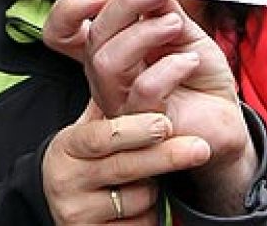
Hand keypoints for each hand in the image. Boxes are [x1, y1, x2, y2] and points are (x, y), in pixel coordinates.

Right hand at [43, 102, 206, 224]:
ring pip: (138, 198)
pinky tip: (140, 210)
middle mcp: (65, 180)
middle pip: (125, 167)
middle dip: (165, 156)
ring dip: (154, 190)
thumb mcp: (91, 131)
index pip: (100, 135)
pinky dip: (148, 217)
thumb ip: (109, 100)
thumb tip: (137, 57)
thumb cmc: (90, 161)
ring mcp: (78, 213)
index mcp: (66, 146)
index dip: (134, 129)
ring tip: (147, 182)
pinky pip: (140, 225)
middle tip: (200, 147)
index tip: (166, 122)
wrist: (72, 209)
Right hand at [47, 0, 254, 213]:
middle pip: (94, 38)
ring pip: (107, 63)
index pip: (64, 31)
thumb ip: (163, 9)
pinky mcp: (144, 126)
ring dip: (144, 33)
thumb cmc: (198, 73)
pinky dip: (170, 67)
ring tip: (175, 24)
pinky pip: (144, 90)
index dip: (68, 8)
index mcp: (109, 47)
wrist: (226, 116)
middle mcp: (106, 76)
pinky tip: (190, 61)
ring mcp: (121, 102)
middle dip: (125, 3)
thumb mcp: (182, 31)